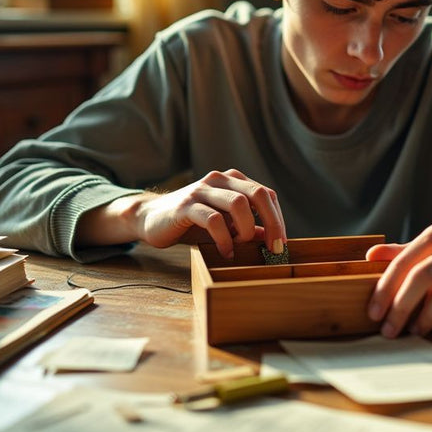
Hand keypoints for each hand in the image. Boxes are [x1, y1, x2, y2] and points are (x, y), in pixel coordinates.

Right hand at [130, 169, 285, 258]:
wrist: (150, 217)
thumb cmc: (191, 222)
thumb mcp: (224, 224)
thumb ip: (247, 227)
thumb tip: (271, 238)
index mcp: (232, 180)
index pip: (266, 194)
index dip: (278, 218)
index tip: (281, 243)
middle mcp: (219, 180)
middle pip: (258, 194)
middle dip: (272, 222)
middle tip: (273, 247)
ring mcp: (202, 190)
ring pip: (238, 203)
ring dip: (246, 229)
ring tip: (240, 246)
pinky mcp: (186, 206)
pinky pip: (214, 220)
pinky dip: (225, 239)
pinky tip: (225, 252)